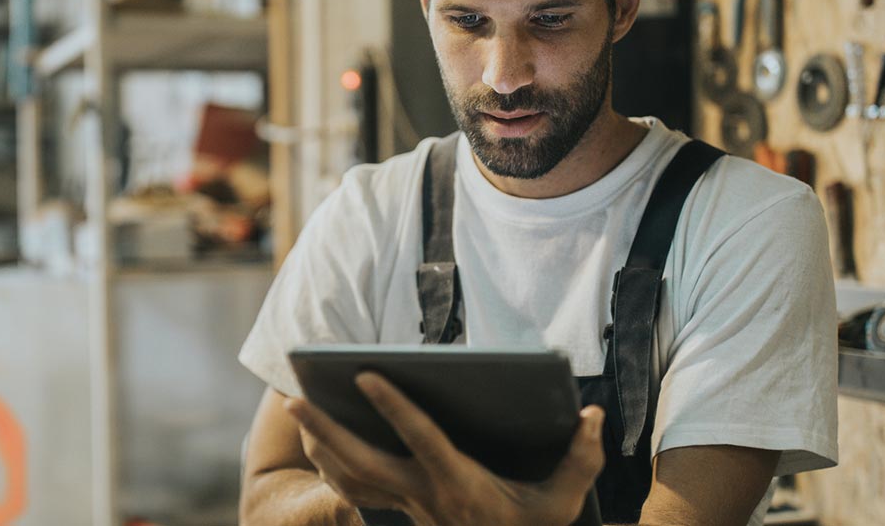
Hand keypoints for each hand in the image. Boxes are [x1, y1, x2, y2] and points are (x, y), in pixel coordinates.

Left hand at [284, 372, 605, 525]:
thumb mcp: (564, 503)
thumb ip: (582, 459)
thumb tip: (592, 415)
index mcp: (460, 485)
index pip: (421, 439)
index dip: (394, 406)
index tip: (367, 374)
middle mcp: (424, 495)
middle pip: (362, 461)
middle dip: (325, 429)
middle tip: (293, 397)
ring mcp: (407, 505)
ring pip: (349, 477)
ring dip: (320, 443)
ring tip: (296, 408)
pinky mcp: (401, 510)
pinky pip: (354, 489)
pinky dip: (330, 465)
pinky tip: (316, 441)